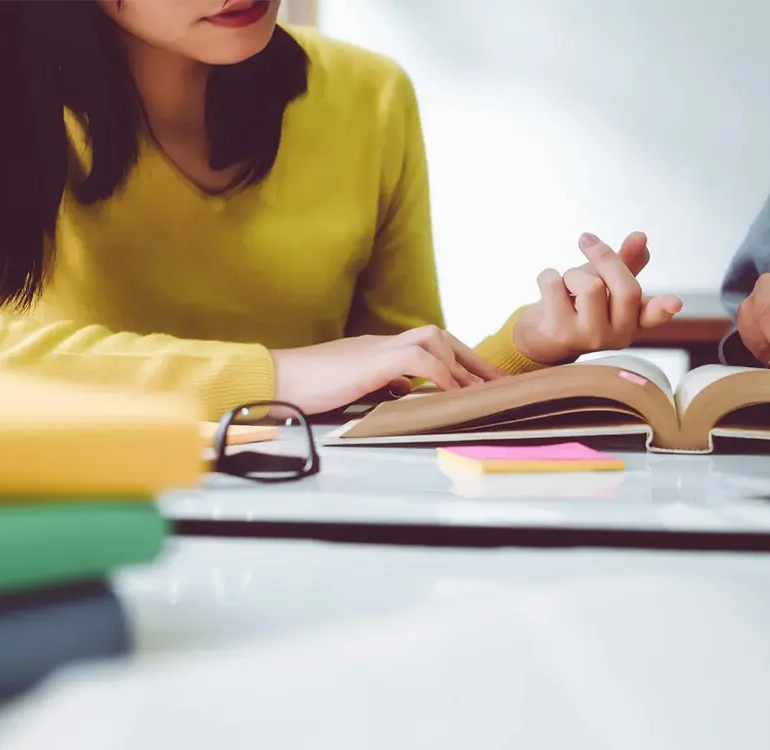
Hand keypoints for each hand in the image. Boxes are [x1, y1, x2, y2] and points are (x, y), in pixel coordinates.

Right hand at [270, 326, 504, 414]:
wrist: (272, 380)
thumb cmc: (304, 389)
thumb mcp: (350, 389)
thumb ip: (378, 386)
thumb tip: (404, 391)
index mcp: (377, 349)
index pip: (427, 346)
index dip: (457, 362)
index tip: (479, 383)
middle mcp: (381, 343)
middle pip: (438, 336)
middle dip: (471, 359)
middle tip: (496, 383)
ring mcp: (376, 348)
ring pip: (432, 340)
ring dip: (460, 366)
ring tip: (479, 392)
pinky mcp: (371, 361)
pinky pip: (418, 359)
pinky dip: (439, 375)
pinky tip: (450, 393)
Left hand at [513, 231, 682, 364]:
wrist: (540, 337)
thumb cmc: (578, 306)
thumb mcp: (604, 283)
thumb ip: (625, 263)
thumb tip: (641, 237)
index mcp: (633, 321)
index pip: (652, 315)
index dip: (663, 308)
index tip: (675, 303)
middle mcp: (617, 335)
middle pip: (625, 288)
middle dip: (604, 256)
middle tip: (586, 238)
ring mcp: (589, 338)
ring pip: (590, 285)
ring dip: (572, 273)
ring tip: (566, 284)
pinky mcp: (559, 334)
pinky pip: (555, 284)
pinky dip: (547, 277)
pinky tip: (548, 292)